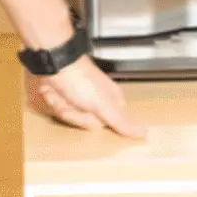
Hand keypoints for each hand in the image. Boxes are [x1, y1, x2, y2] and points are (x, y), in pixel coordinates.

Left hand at [28, 55, 146, 138]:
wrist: (53, 63)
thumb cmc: (79, 77)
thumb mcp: (103, 104)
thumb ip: (121, 121)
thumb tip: (143, 133)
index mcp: (110, 99)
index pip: (104, 125)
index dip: (92, 122)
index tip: (90, 114)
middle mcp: (95, 99)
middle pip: (85, 123)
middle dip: (75, 114)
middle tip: (74, 102)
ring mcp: (78, 97)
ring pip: (70, 117)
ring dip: (63, 107)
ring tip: (62, 94)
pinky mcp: (63, 94)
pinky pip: (57, 109)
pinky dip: (53, 101)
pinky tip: (53, 92)